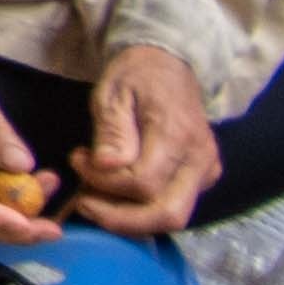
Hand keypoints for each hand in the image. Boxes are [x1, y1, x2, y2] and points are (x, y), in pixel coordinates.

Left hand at [76, 43, 229, 233]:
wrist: (169, 65)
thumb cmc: (137, 76)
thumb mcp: (113, 93)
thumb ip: (112, 132)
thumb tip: (107, 167)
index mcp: (177, 135)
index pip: (143, 183)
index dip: (105, 183)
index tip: (77, 160)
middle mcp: (200, 160)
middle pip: (167, 215)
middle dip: (120, 218)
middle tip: (83, 202)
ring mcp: (205, 172)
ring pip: (172, 217)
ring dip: (128, 217)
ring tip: (94, 193)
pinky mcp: (202, 178)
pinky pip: (173, 206)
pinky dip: (141, 209)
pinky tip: (114, 190)